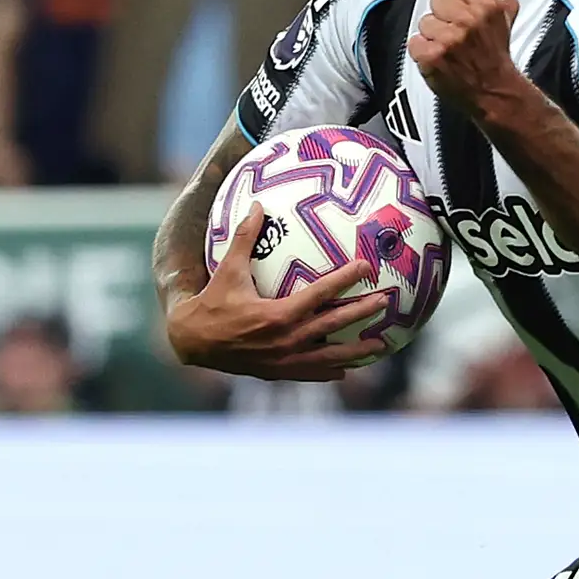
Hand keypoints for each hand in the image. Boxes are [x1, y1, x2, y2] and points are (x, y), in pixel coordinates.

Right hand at [167, 204, 390, 377]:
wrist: (193, 342)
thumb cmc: (212, 302)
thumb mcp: (227, 269)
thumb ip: (245, 238)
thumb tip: (257, 205)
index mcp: (277, 315)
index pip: (319, 294)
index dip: (344, 279)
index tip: (366, 266)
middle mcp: (286, 340)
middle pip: (333, 324)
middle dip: (362, 312)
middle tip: (386, 301)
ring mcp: (285, 360)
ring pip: (329, 356)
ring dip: (356, 351)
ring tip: (380, 345)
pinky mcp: (279, 373)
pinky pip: (311, 373)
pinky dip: (330, 371)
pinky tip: (347, 370)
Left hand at [407, 0, 525, 119]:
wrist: (494, 89)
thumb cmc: (496, 51)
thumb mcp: (508, 14)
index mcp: (488, 5)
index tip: (464, 10)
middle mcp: (469, 20)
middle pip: (437, 0)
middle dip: (445, 15)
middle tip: (457, 31)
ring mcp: (449, 38)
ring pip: (425, 21)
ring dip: (433, 34)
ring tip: (448, 46)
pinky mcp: (432, 56)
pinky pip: (415, 41)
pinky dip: (423, 51)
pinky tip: (438, 57)